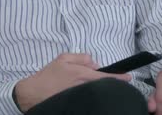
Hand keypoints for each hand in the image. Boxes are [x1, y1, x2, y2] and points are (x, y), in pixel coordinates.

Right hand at [14, 53, 130, 110]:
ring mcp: (81, 96)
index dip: (119, 78)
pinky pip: (89, 98)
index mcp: (82, 74)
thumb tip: (94, 63)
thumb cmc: (48, 75)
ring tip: (93, 86)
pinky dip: (91, 95)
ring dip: (99, 88)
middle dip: (108, 83)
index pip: (106, 76)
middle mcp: (84, 87)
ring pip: (96, 91)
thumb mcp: (63, 59)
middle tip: (112, 81)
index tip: (129, 78)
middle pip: (103, 85)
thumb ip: (81, 57)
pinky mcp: (77, 103)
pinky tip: (88, 93)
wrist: (33, 94)